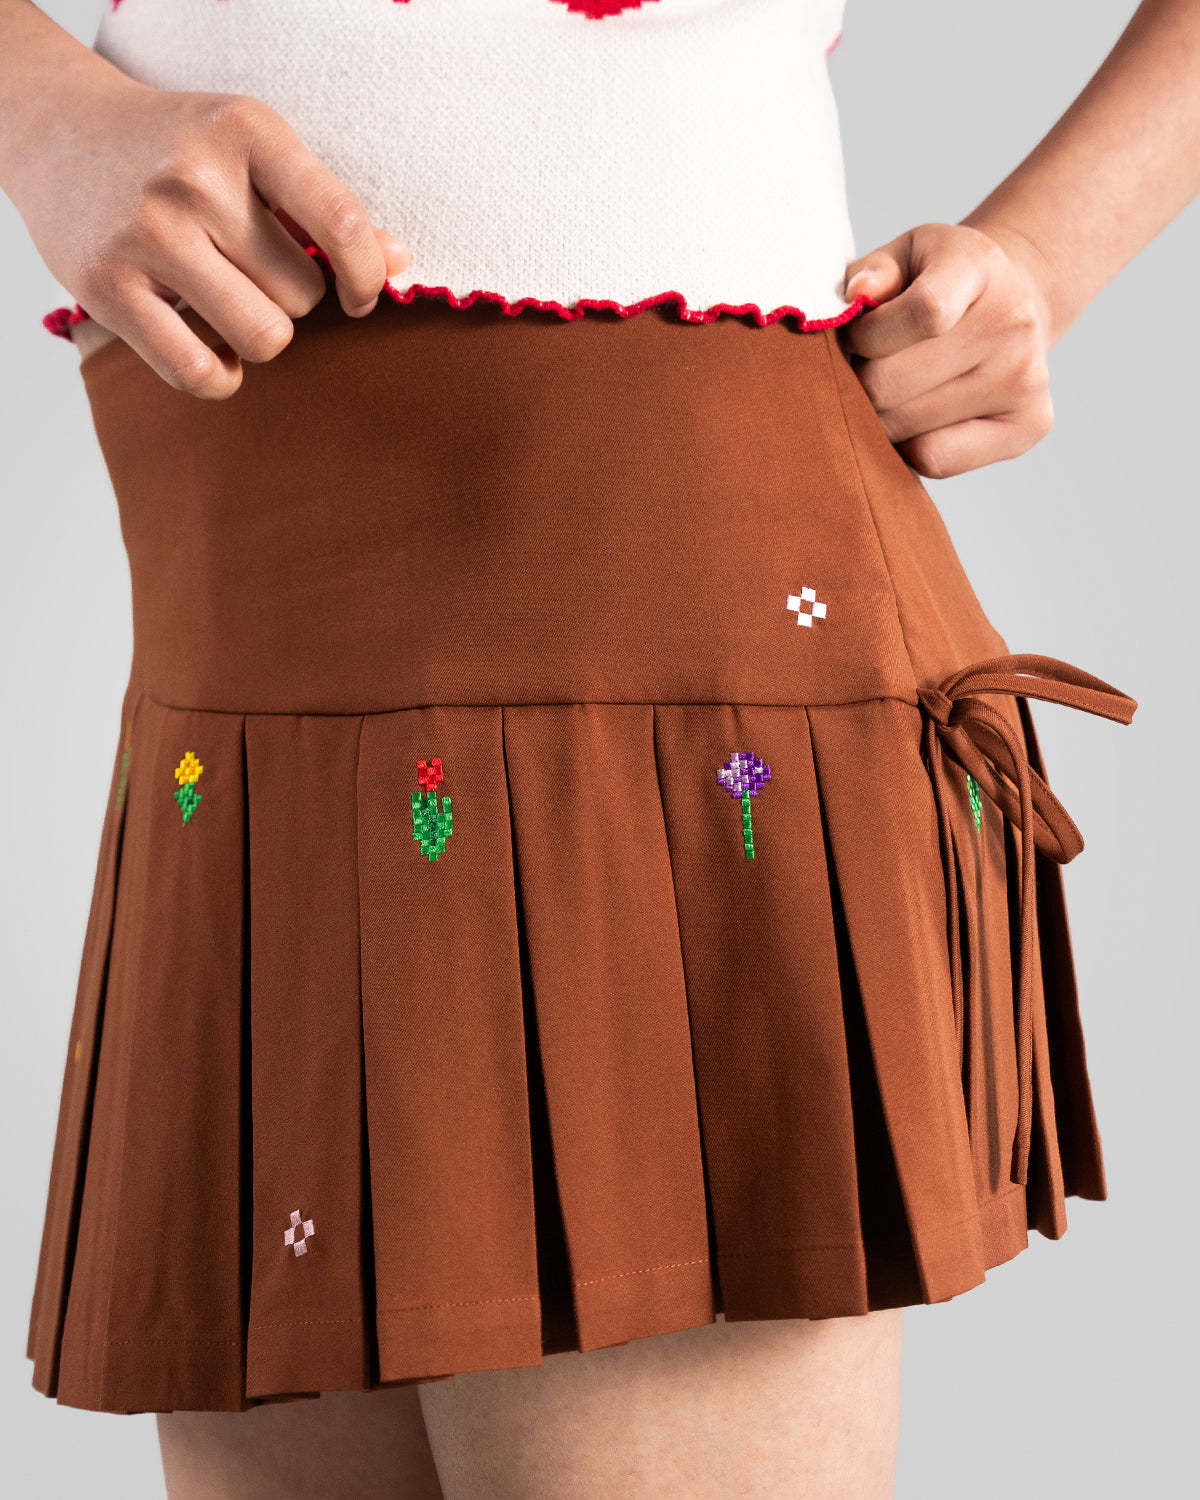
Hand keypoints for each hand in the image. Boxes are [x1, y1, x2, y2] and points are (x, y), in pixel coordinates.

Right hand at [6, 72, 409, 397]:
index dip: (367, 278)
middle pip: (303, 295)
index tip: (359, 293)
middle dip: (293, 298)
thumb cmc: (179, 150)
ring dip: (262, 334)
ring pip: (265, 336)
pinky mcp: (109, 289)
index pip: (341, 225)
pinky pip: (200, 372)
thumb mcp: (253, 153)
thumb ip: (327, 208)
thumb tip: (399, 261)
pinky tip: (215, 353)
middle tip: (254, 272)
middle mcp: (194, 179)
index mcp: (246, 131)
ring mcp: (148, 234)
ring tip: (233, 303)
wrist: (60, 132)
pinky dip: (221, 378)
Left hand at [837, 222, 1054, 478]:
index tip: (857, 336)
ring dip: (877, 417)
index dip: (867, 335)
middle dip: (857, 383)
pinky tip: (913, 420)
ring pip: (906, 427)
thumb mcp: (907, 255)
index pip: (922, 313)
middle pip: (893, 384)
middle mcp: (1012, 323)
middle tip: (860, 372)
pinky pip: (935, 460)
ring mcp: (1025, 379)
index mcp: (978, 267)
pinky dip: (907, 448)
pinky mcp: (1029, 425)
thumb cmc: (941, 283)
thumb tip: (858, 296)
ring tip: (889, 392)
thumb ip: (875, 271)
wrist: (1016, 304)